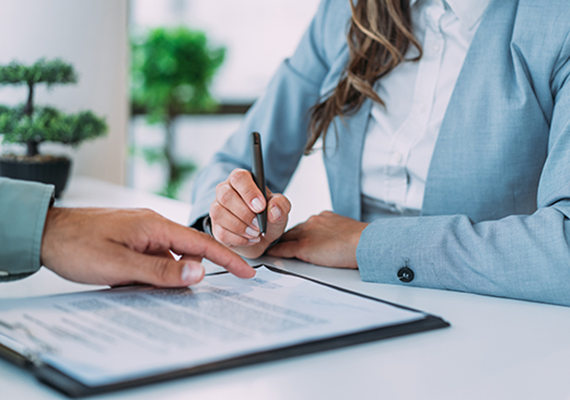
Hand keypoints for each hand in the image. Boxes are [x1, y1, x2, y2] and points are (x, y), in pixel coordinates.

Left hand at [40, 207, 254, 286]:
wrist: (45, 232)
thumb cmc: (78, 244)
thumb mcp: (121, 264)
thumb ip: (161, 270)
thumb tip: (198, 272)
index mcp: (155, 226)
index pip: (201, 243)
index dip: (227, 258)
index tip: (246, 270)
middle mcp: (152, 226)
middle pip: (188, 249)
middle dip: (200, 269)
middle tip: (211, 288)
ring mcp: (141, 232)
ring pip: (169, 257)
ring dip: (171, 275)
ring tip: (155, 288)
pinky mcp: (131, 240)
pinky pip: (153, 258)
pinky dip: (155, 273)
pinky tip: (141, 284)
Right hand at [209, 168, 290, 257]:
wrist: (263, 236)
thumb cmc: (269, 216)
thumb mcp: (281, 208)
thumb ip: (281, 205)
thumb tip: (272, 210)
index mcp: (242, 180)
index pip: (239, 178)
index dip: (249, 192)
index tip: (261, 207)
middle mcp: (225, 190)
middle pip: (226, 196)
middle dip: (245, 213)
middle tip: (259, 224)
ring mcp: (217, 208)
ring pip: (219, 214)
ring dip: (240, 227)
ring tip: (256, 232)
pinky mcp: (216, 227)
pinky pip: (220, 232)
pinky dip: (239, 239)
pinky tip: (250, 239)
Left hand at [267, 211, 367, 268]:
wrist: (365, 242)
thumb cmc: (362, 240)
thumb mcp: (348, 231)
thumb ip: (337, 233)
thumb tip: (336, 241)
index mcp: (324, 218)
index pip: (305, 225)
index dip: (298, 233)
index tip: (294, 238)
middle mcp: (313, 222)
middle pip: (292, 230)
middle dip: (284, 238)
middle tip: (275, 243)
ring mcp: (307, 234)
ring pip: (286, 238)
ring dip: (278, 244)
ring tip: (270, 250)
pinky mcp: (304, 247)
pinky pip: (284, 249)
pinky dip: (276, 252)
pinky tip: (270, 255)